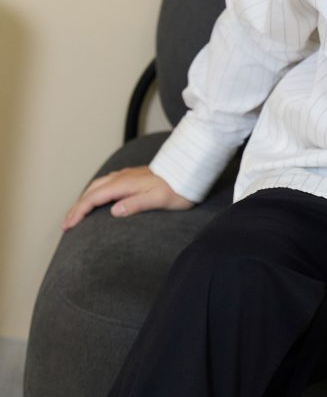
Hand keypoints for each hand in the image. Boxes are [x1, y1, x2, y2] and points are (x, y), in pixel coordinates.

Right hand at [62, 165, 194, 229]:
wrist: (191, 171)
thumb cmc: (178, 188)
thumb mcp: (159, 199)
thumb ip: (137, 204)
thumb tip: (114, 211)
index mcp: (126, 184)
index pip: (94, 198)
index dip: (79, 212)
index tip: (68, 226)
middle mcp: (124, 177)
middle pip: (92, 190)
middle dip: (77, 206)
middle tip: (66, 224)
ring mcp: (128, 174)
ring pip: (99, 184)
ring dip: (85, 198)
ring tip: (78, 212)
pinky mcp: (134, 175)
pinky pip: (108, 182)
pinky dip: (96, 191)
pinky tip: (99, 197)